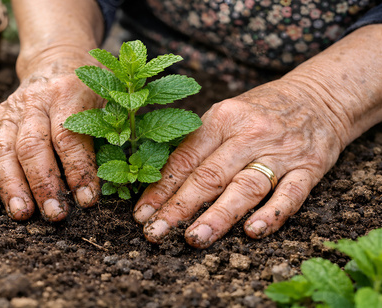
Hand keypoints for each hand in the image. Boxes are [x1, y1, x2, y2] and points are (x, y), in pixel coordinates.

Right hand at [0, 54, 102, 220]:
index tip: (86, 200)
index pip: (68, 136)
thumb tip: (116, 177)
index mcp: (67, 93)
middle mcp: (34, 101)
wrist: (56, 60)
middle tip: (54, 213)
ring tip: (22, 213)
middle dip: (42, 184)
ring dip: (11, 185)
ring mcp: (10, 110)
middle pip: (31, 146)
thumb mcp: (108, 99)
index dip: (77, 170)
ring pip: (2, 150)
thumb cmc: (89, 87)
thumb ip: (109, 132)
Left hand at [132, 78, 347, 247]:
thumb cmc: (260, 110)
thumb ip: (199, 144)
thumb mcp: (225, 114)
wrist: (319, 95)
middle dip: (179, 207)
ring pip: (246, 186)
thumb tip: (161, 181)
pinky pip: (291, 194)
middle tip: (156, 232)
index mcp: (222, 119)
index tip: (142, 214)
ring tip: (195, 237)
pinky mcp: (310, 168)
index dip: (161, 188)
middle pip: (210, 175)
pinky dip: (272, 214)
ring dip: (219, 215)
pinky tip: (253, 232)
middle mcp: (249, 134)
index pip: (185, 159)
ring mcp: (281, 152)